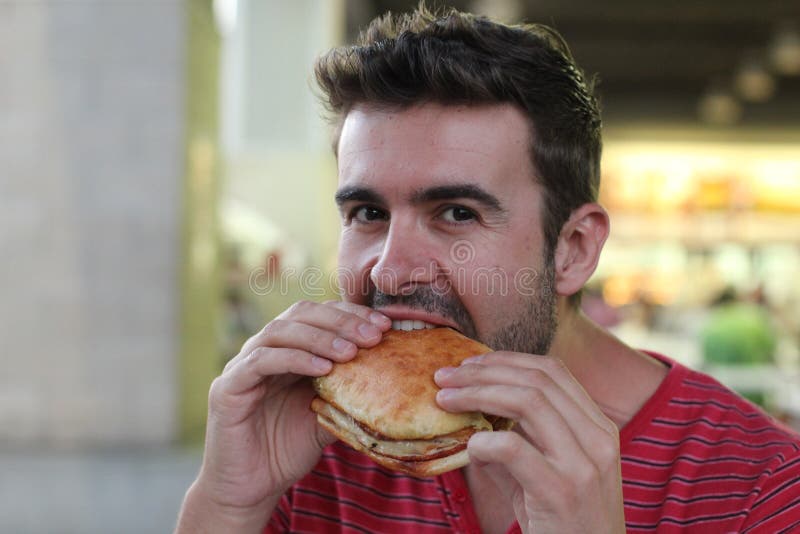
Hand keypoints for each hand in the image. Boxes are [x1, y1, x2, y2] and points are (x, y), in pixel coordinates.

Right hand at [180, 300, 390, 529]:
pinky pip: (261, 361)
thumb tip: (392, 378)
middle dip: (339, 321)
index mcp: (287, 350)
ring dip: (320, 337)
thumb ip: (347, 393)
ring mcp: (242, 365)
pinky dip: (294, 359)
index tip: (384, 325)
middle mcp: (263, 350)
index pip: (319, 315)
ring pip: (280, 331)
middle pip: (300, 314)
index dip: (351, 314)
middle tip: (372, 335)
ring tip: (351, 352)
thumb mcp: (327, 416)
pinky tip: (323, 368)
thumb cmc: (286, 450)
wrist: (250, 489)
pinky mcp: (226, 387)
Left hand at [434, 352, 624, 533]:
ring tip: (445, 400)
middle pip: (536, 380)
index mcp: (597, 427)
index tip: (469, 365)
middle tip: (444, 377)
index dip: (505, 360)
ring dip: (477, 394)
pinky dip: (484, 441)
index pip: (552, 371)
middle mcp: (597, 438)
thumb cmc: (562, 523)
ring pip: (528, 402)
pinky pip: (514, 448)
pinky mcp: (562, 492)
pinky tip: (469, 447)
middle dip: (483, 372)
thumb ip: (516, 443)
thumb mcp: (545, 474)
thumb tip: (471, 419)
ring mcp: (584, 464)